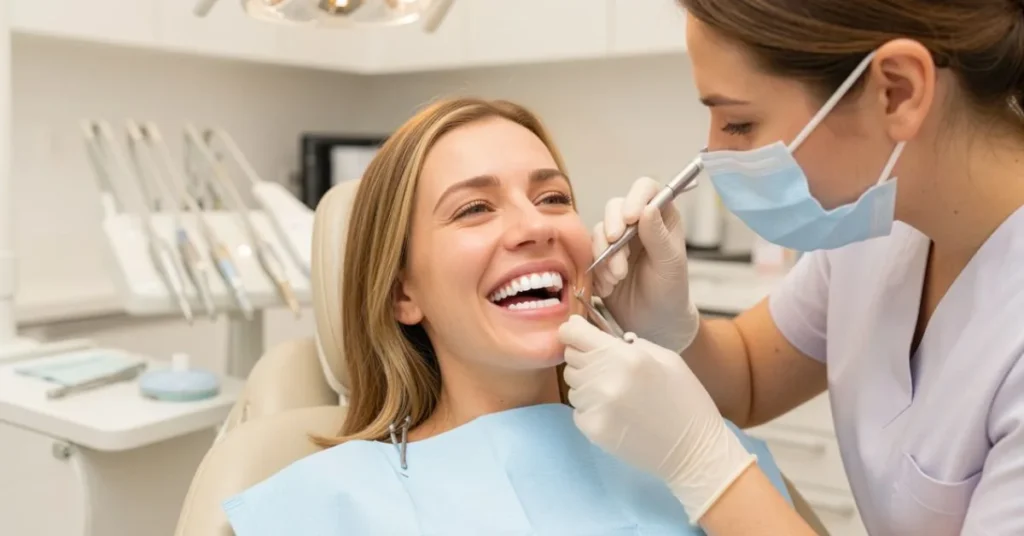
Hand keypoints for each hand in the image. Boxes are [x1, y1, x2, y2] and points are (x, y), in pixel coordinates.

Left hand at [559, 315, 755, 521]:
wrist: (694, 450)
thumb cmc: (685, 401)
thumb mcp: (667, 359)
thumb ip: (631, 345)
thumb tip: (599, 337)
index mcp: (627, 357)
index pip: (576, 334)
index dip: (571, 331)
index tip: (574, 333)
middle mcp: (606, 379)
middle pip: (571, 358)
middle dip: (584, 358)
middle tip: (609, 369)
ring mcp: (597, 407)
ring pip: (573, 385)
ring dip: (588, 385)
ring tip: (618, 395)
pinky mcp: (593, 430)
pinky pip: (578, 410)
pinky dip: (591, 409)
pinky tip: (616, 414)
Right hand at [592, 177, 698, 352]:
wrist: (654, 324)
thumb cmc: (670, 291)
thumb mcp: (669, 264)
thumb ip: (658, 236)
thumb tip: (647, 208)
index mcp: (661, 218)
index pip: (646, 190)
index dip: (635, 197)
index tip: (630, 217)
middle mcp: (637, 224)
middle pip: (615, 206)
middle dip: (612, 227)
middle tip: (614, 245)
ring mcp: (616, 240)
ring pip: (599, 231)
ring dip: (605, 254)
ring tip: (618, 277)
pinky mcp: (599, 258)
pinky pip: (588, 254)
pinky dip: (597, 270)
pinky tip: (610, 286)